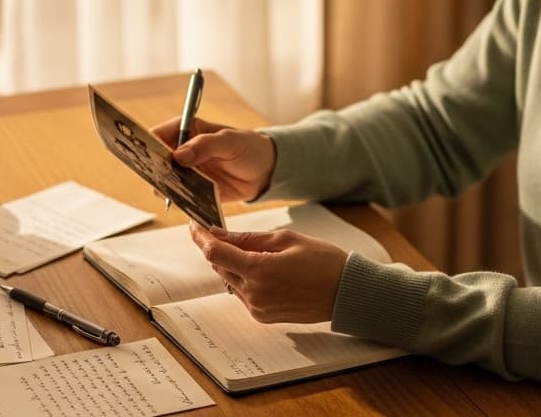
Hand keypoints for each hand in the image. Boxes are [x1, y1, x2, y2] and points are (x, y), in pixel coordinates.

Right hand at [152, 117, 275, 201]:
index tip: (142, 156)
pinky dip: (179, 201)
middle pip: (155, 160)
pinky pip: (178, 197)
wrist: (265, 171)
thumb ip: (206, 145)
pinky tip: (185, 202)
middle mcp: (181, 151)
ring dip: (166, 187)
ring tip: (175, 191)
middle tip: (159, 178)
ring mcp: (186, 172)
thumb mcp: (230, 141)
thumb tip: (179, 156)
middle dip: (153, 169)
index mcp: (187, 131)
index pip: (157, 135)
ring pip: (163, 181)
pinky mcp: (193, 190)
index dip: (146, 144)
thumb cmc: (249, 147)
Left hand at [188, 221, 346, 323]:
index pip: (215, 253)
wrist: (346, 293)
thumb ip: (250, 238)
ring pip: (230, 280)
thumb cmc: (323, 261)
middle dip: (219, 248)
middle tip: (225, 232)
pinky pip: (243, 294)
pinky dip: (246, 279)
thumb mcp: (287, 239)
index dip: (200, 237)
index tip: (194, 225)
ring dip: (234, 264)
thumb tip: (220, 234)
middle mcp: (253, 293)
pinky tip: (266, 270)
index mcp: (259, 270)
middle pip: (220, 267)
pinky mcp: (263, 317)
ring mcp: (257, 308)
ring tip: (256, 251)